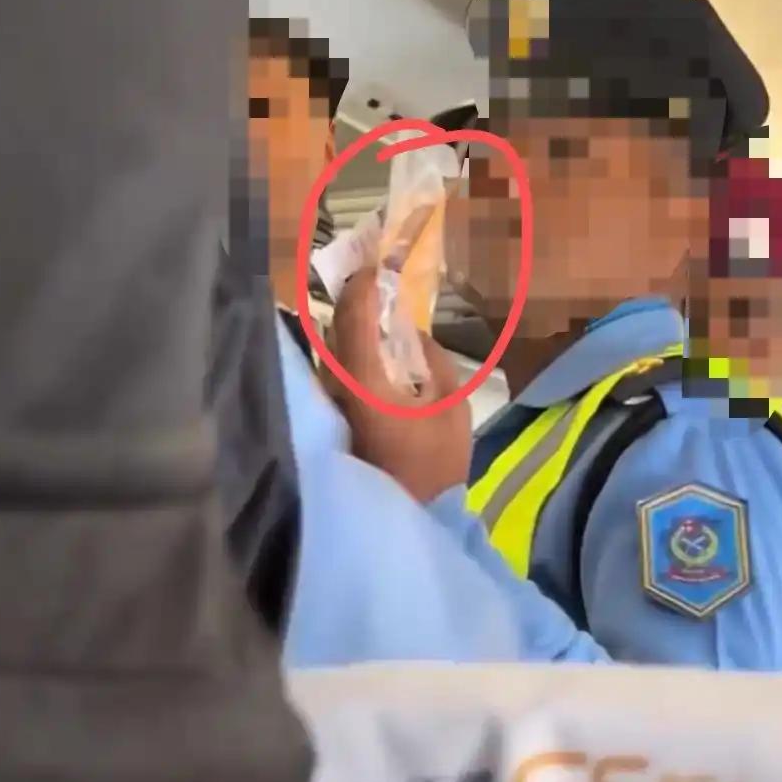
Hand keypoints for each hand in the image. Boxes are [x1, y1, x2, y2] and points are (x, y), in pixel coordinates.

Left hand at [327, 269, 472, 503]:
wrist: (410, 517)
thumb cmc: (435, 466)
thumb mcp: (452, 407)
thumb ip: (435, 360)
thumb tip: (414, 333)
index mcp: (365, 380)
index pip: (353, 315)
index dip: (364, 283)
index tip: (378, 264)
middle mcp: (335, 387)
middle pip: (334, 328)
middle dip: (355, 301)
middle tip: (378, 280)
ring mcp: (328, 404)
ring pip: (330, 350)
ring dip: (350, 327)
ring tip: (376, 311)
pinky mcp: (331, 419)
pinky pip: (335, 372)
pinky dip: (350, 353)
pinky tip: (372, 350)